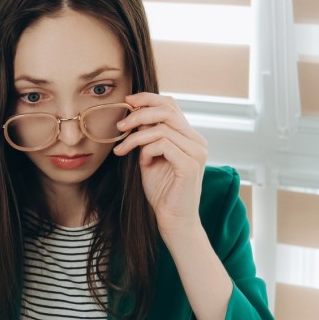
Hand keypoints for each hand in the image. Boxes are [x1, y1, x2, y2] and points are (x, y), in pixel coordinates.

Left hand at [112, 92, 207, 239]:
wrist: (173, 221)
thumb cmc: (162, 192)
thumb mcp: (151, 158)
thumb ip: (147, 137)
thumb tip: (134, 116)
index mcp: (190, 137)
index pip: (172, 105)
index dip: (148, 99)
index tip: (127, 102)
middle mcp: (197, 141)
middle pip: (167, 110)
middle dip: (139, 114)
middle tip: (120, 126)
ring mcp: (196, 152)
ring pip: (162, 127)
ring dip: (136, 136)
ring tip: (123, 149)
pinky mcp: (190, 164)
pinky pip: (163, 144)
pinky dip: (146, 150)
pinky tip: (143, 163)